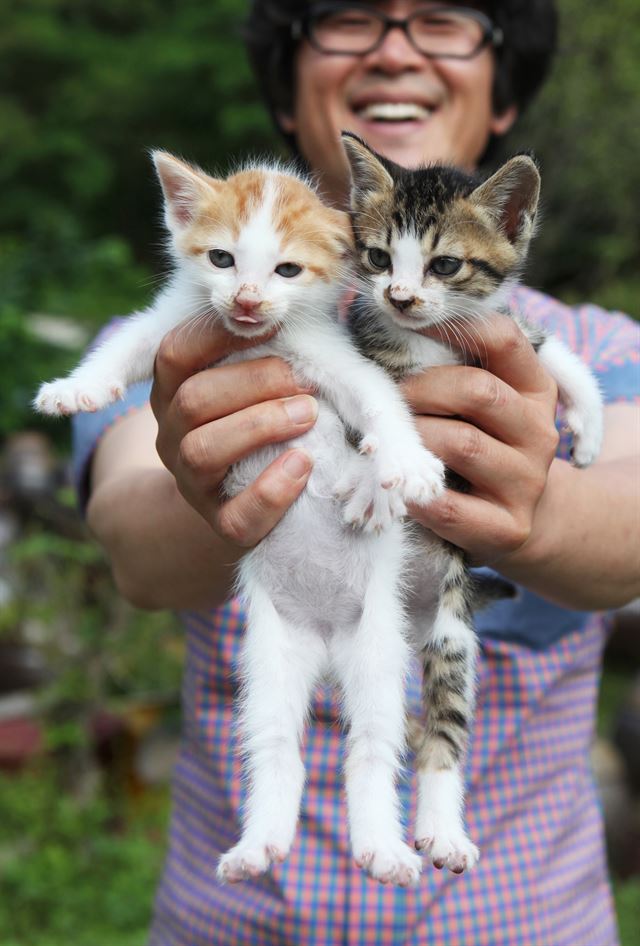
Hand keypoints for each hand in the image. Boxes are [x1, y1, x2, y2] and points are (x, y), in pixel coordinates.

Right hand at [149, 324, 317, 546]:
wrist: (241, 506)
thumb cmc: (257, 427)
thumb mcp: (250, 389)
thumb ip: (266, 357)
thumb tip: (305, 322)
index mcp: (175, 391)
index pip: (176, 352)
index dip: (218, 334)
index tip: (272, 326)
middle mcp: (172, 435)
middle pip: (192, 399)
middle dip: (253, 383)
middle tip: (304, 382)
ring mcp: (191, 483)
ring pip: (202, 452)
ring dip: (259, 426)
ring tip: (307, 415)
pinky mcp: (220, 523)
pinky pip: (236, 516)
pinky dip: (272, 490)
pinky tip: (303, 465)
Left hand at [400, 313, 559, 565]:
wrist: (519, 523)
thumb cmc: (484, 450)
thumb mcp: (484, 408)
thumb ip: (456, 373)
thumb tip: (389, 337)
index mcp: (535, 390)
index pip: (503, 339)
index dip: (454, 325)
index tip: (409, 324)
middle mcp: (539, 432)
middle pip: (478, 392)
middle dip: (421, 390)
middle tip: (389, 400)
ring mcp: (527, 482)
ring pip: (461, 443)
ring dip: (414, 438)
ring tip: (388, 441)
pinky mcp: (508, 527)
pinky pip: (449, 506)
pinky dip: (415, 494)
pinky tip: (398, 485)